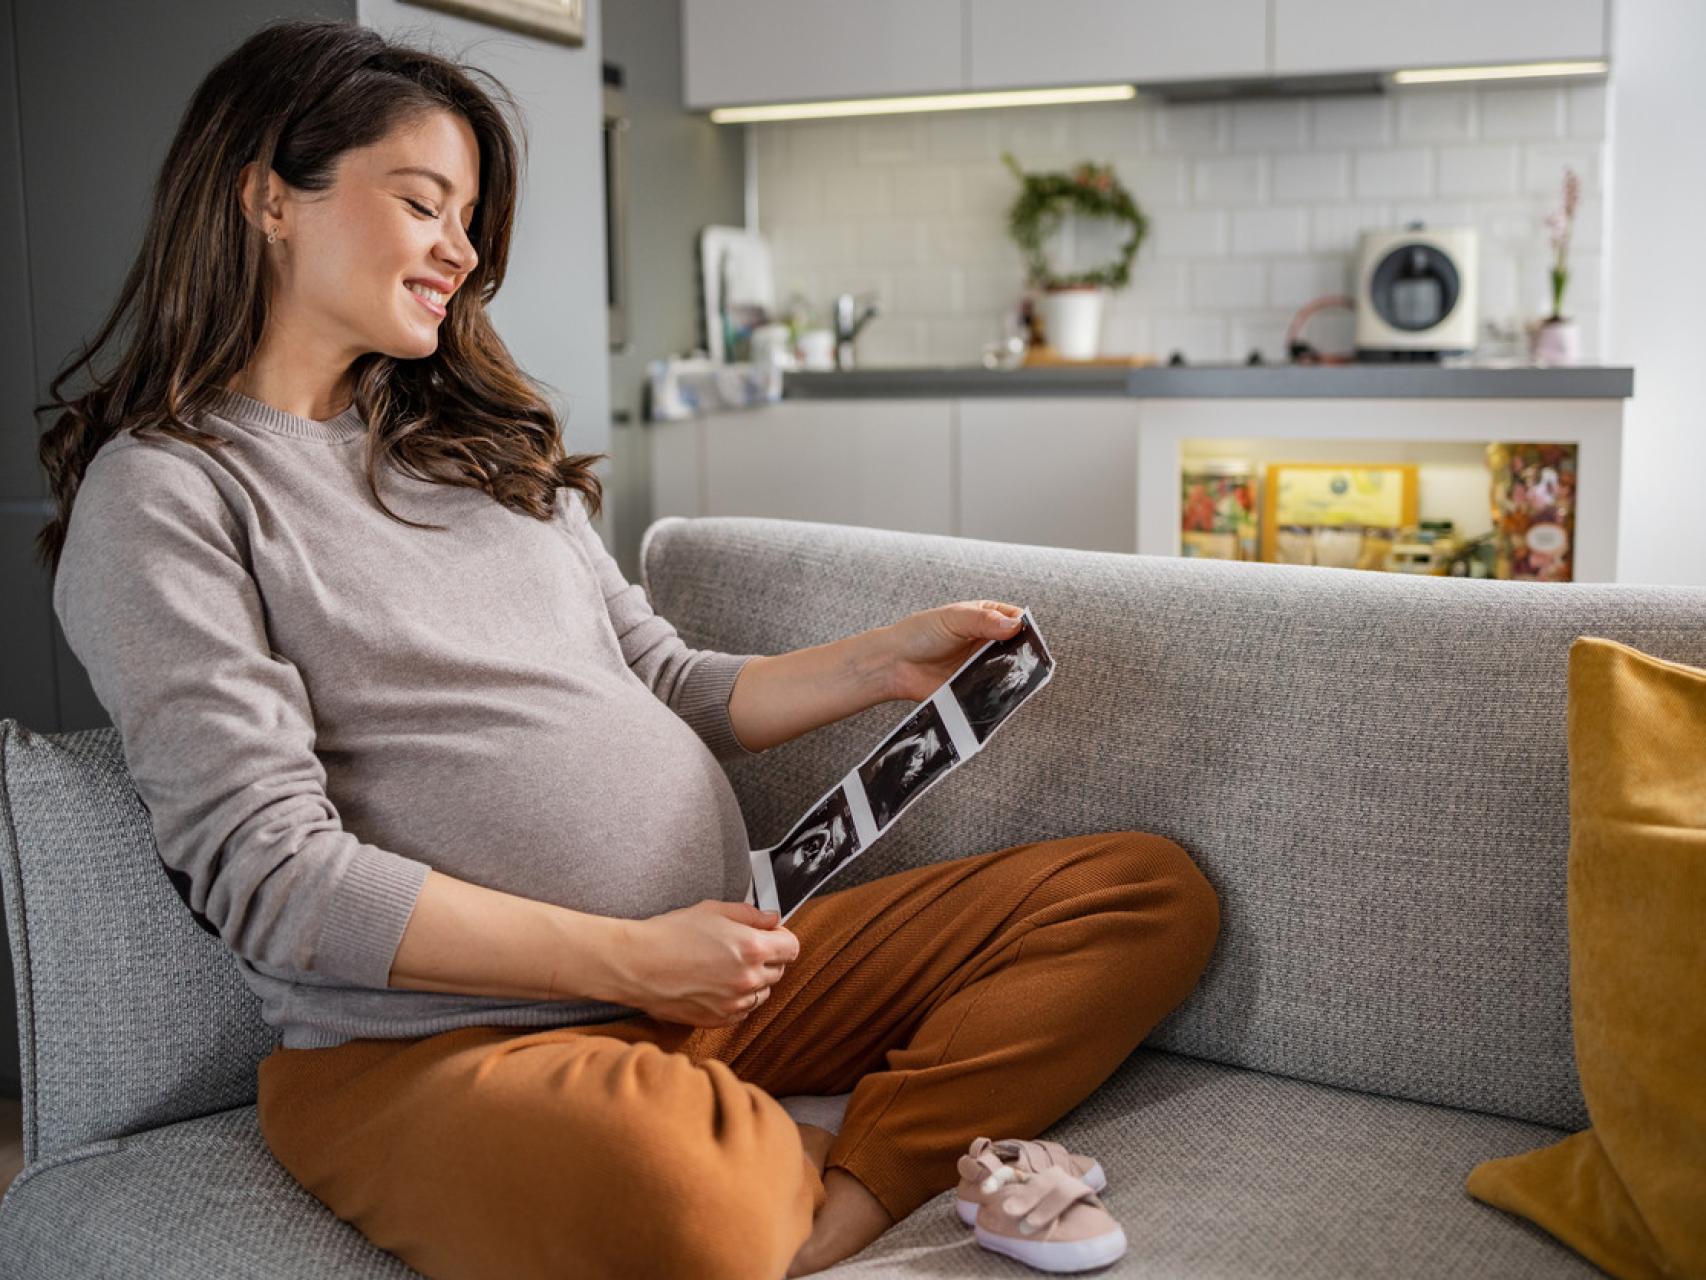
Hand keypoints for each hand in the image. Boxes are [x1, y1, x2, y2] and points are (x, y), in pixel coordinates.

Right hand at [611, 900, 799, 1027]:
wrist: (637, 964)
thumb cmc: (669, 934)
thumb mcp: (713, 909)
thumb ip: (750, 915)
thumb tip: (772, 920)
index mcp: (751, 948)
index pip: (792, 947)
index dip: (782, 938)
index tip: (771, 935)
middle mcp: (748, 979)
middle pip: (779, 970)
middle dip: (767, 957)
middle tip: (741, 947)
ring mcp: (734, 1003)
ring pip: (762, 993)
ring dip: (753, 980)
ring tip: (724, 966)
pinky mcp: (718, 1019)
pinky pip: (743, 1010)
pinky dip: (737, 999)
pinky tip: (716, 984)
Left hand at [881, 600, 1024, 702]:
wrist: (894, 665)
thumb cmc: (920, 633)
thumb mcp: (953, 619)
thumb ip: (984, 620)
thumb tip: (1015, 625)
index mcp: (986, 617)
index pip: (1016, 618)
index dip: (1025, 627)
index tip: (1027, 636)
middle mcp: (988, 641)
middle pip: (1018, 646)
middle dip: (1023, 652)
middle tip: (1024, 659)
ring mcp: (983, 665)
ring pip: (1009, 669)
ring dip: (1013, 672)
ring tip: (1012, 676)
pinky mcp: (975, 686)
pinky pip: (994, 690)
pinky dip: (1000, 691)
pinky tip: (1000, 691)